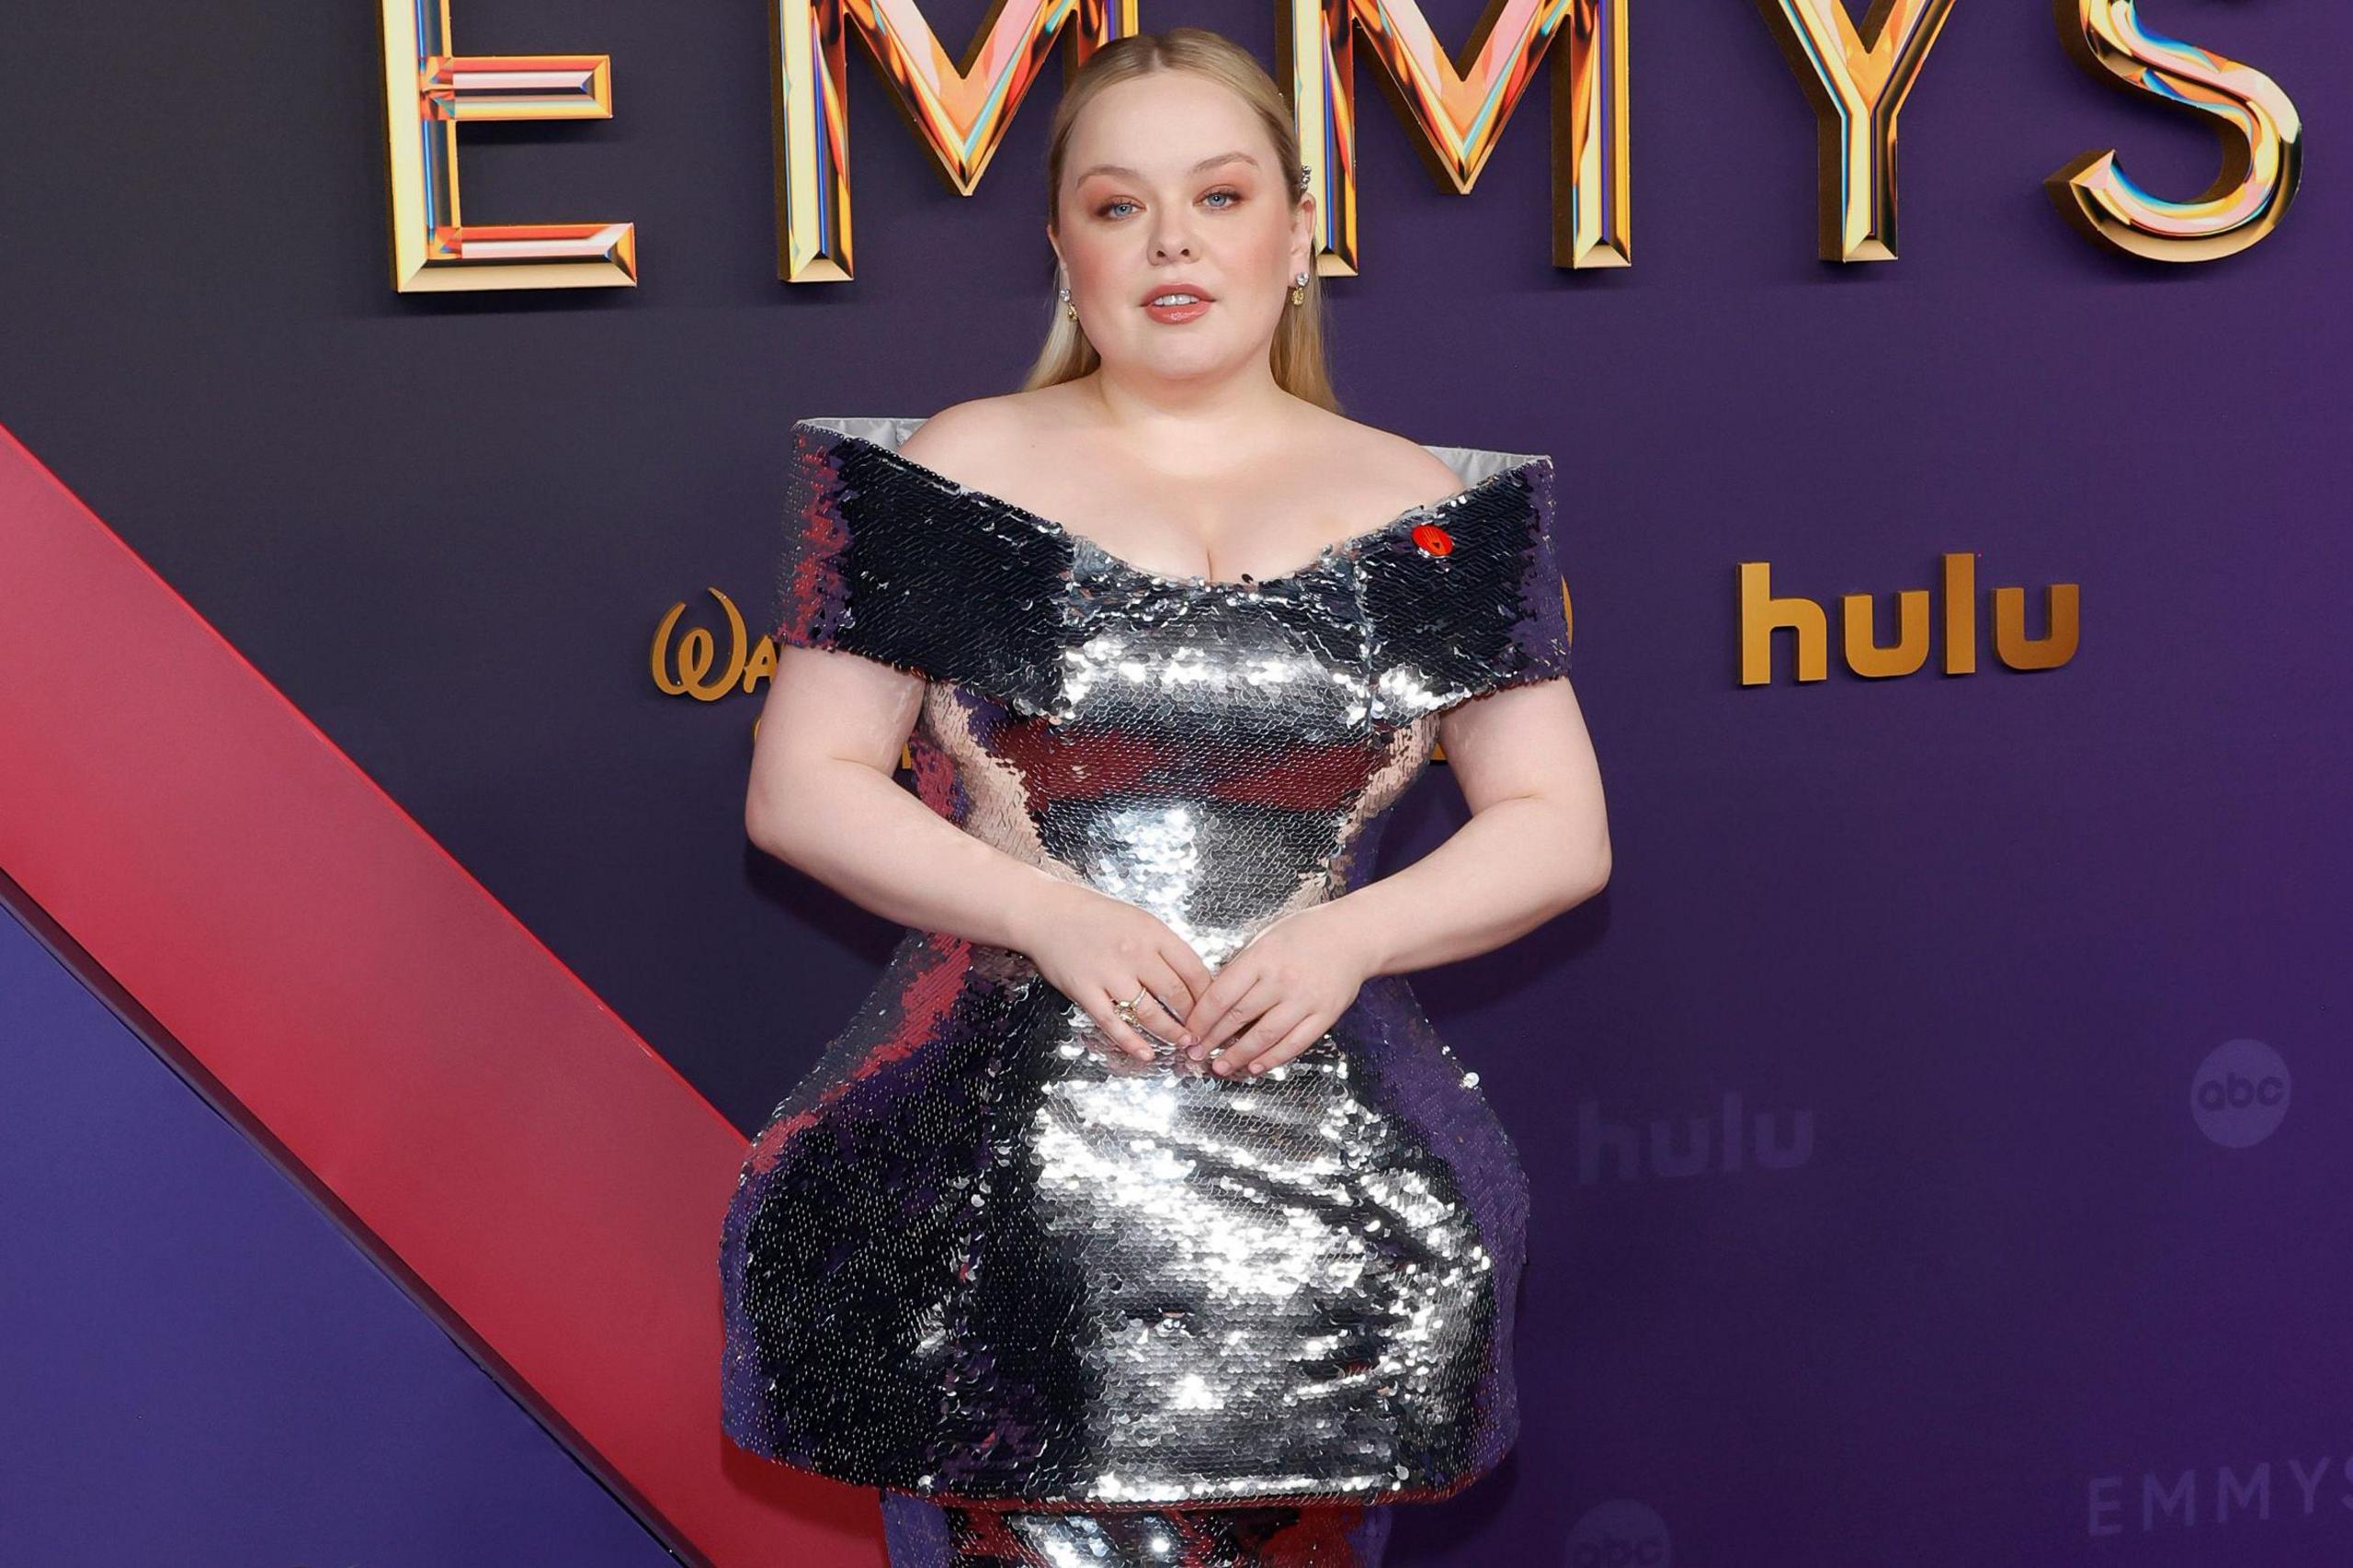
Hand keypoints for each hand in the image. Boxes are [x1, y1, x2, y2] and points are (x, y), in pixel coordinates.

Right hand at [1011, 881, 1213, 1061]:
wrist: (1046, 913)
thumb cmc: (1094, 915)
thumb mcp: (1138, 920)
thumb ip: (1163, 947)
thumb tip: (1193, 978)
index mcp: (1152, 932)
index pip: (1193, 969)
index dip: (1209, 994)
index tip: (1216, 1008)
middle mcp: (1134, 953)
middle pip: (1176, 994)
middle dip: (1195, 1018)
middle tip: (1204, 1033)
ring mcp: (1109, 974)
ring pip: (1150, 1013)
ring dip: (1171, 1033)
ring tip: (1183, 1043)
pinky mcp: (1085, 992)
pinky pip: (1114, 1024)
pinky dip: (1132, 1043)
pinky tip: (1147, 1054)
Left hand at [1183, 902, 1375, 1077]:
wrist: (1353, 935)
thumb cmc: (1305, 934)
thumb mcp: (1266, 939)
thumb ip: (1242, 967)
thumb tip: (1213, 1000)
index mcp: (1262, 957)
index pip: (1222, 994)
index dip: (1201, 1018)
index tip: (1189, 1031)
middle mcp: (1282, 979)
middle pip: (1238, 1017)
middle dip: (1212, 1040)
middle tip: (1195, 1054)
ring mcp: (1305, 999)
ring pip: (1265, 1036)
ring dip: (1239, 1056)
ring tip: (1220, 1067)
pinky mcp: (1325, 1015)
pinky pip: (1294, 1043)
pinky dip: (1273, 1058)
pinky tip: (1255, 1066)